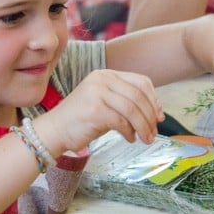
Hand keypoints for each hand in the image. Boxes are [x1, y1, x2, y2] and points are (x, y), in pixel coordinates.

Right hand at [39, 69, 164, 154]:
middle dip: (150, 116)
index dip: (154, 99)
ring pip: (132, 109)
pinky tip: (130, 139)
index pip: (140, 81)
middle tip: (154, 132)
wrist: (54, 131)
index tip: (159, 116)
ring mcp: (96, 93)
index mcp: (105, 74)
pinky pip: (121, 122)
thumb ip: (126, 102)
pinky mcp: (94, 110)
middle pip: (138, 96)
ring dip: (143, 126)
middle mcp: (101, 79)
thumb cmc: (82, 120)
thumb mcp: (106, 103)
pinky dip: (130, 132)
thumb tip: (156, 112)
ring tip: (146, 139)